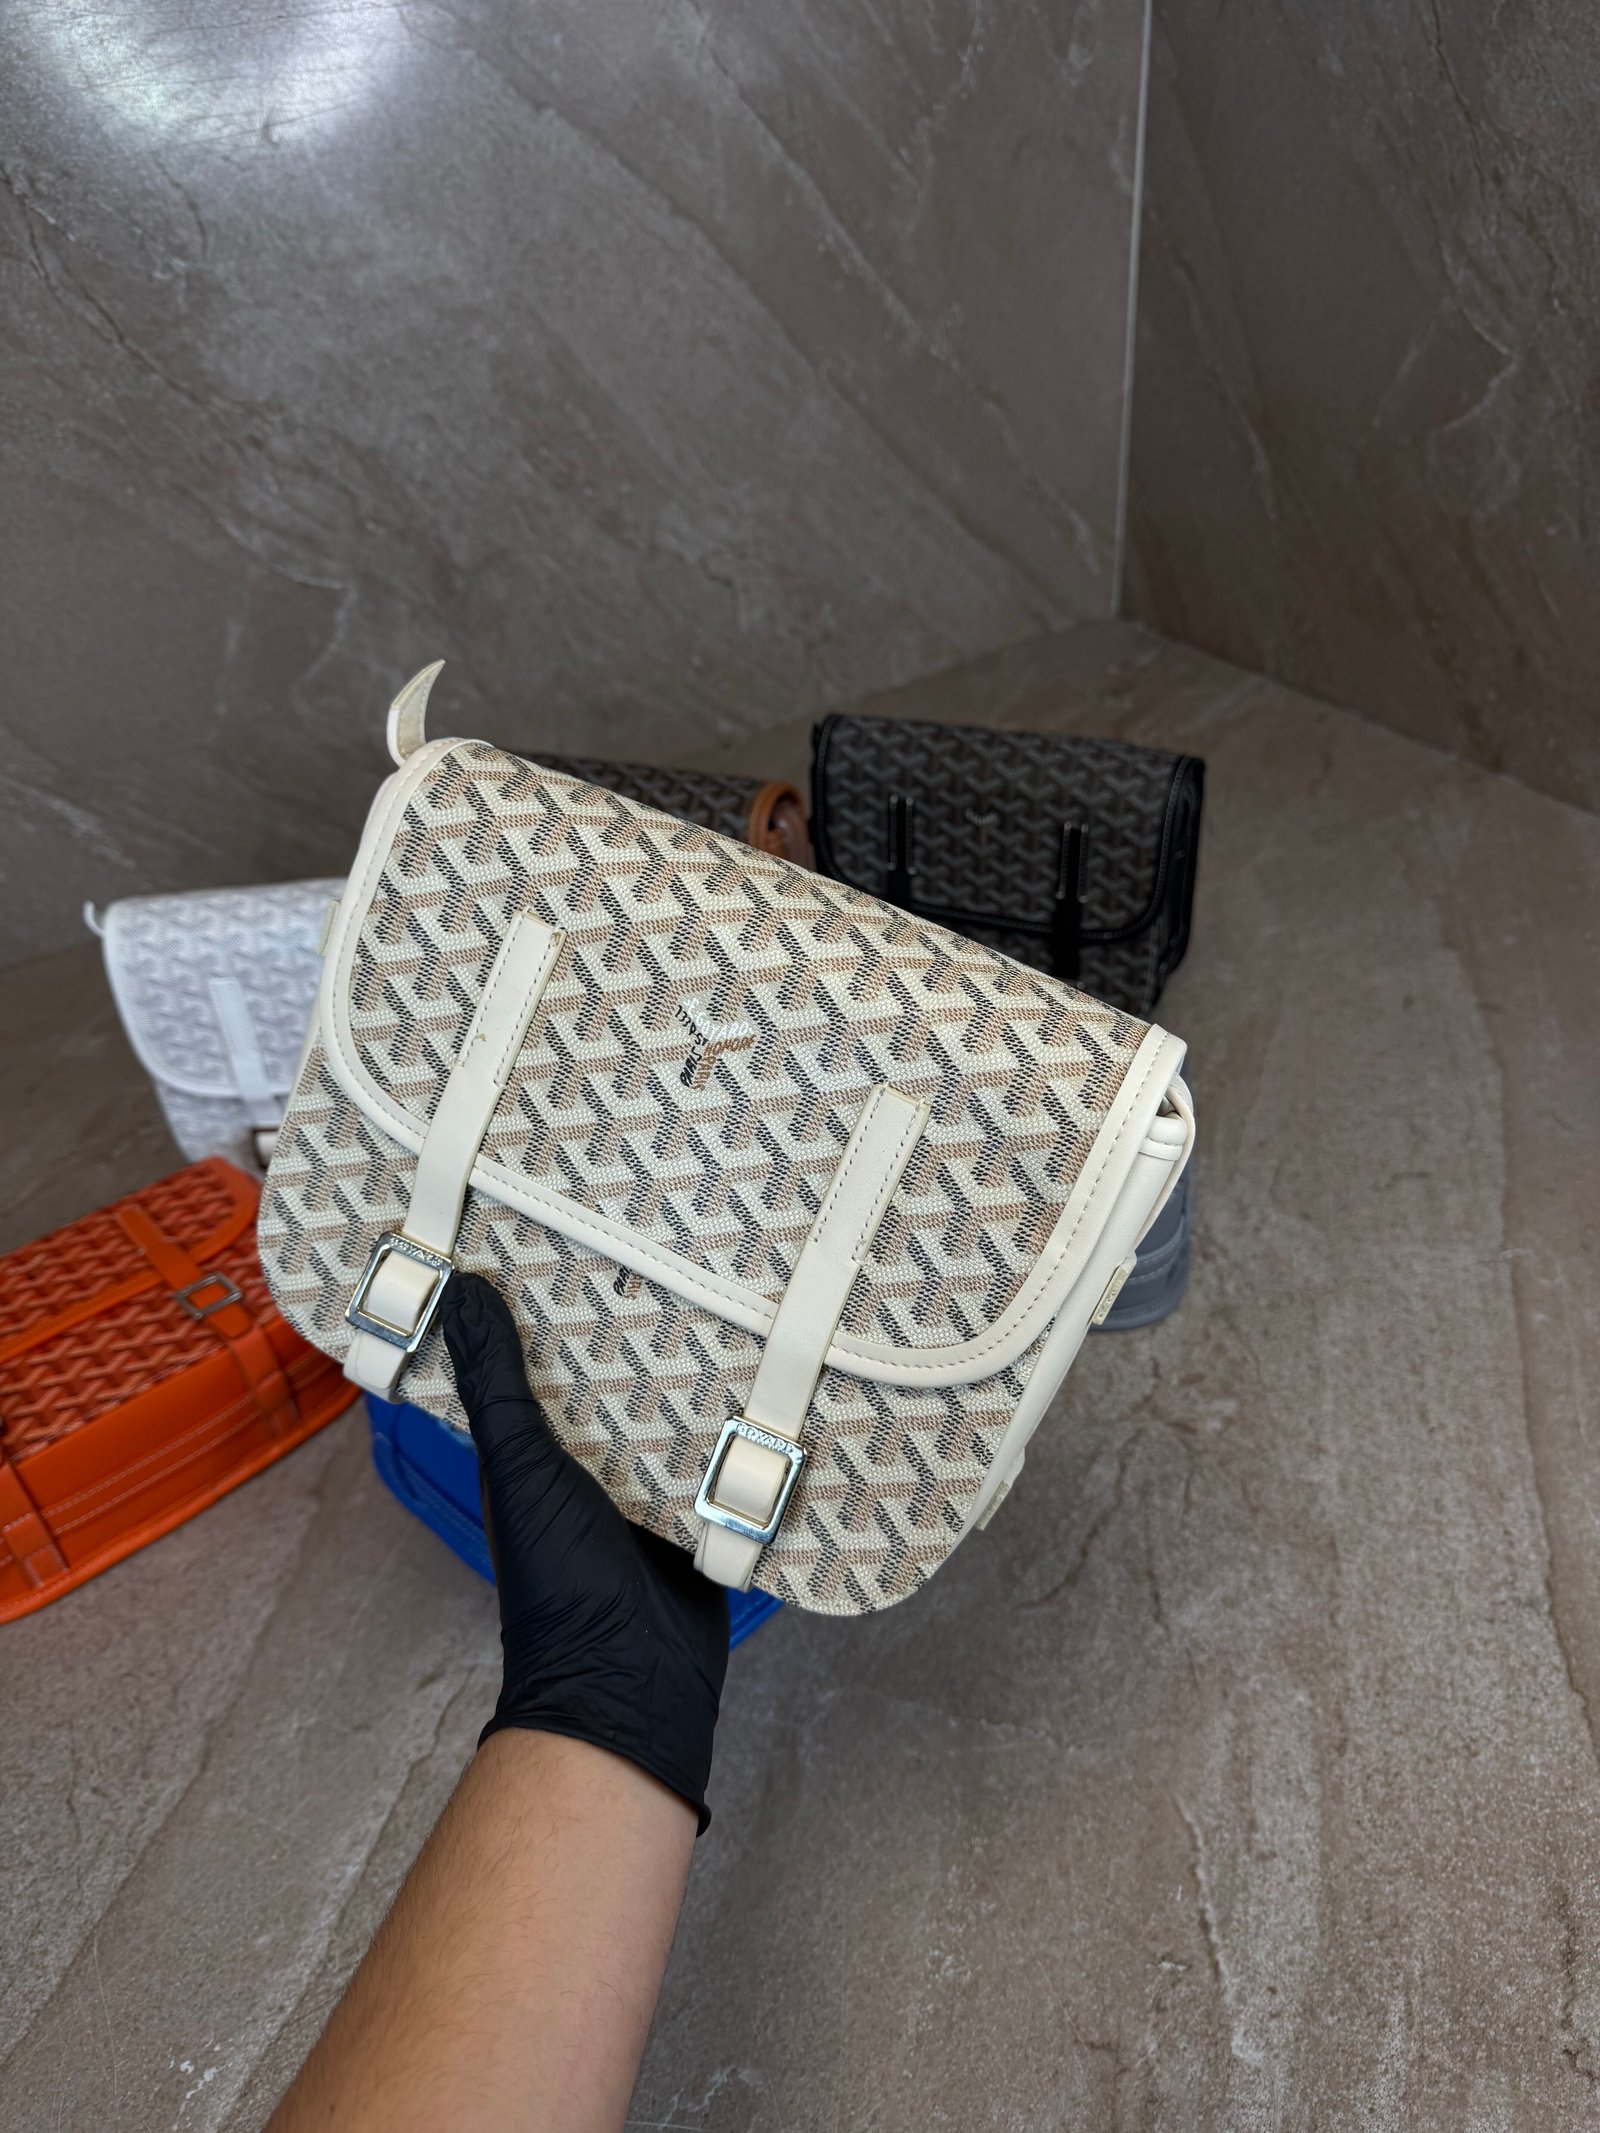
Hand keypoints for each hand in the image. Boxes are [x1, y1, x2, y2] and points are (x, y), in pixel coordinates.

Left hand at [441, 1273, 729, 1829]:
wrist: (633, 1680)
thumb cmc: (557, 1582)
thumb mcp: (518, 1468)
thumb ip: (496, 1387)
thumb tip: (463, 1291)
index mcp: (536, 1449)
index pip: (544, 1358)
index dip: (553, 1302)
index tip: (575, 1229)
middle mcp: (594, 1462)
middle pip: (620, 1378)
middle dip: (642, 1325)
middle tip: (678, 1240)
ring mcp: (655, 1487)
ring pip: (676, 1410)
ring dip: (698, 1369)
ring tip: (733, 1286)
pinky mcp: (708, 1511)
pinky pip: (726, 1455)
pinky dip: (744, 1422)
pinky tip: (776, 1369)